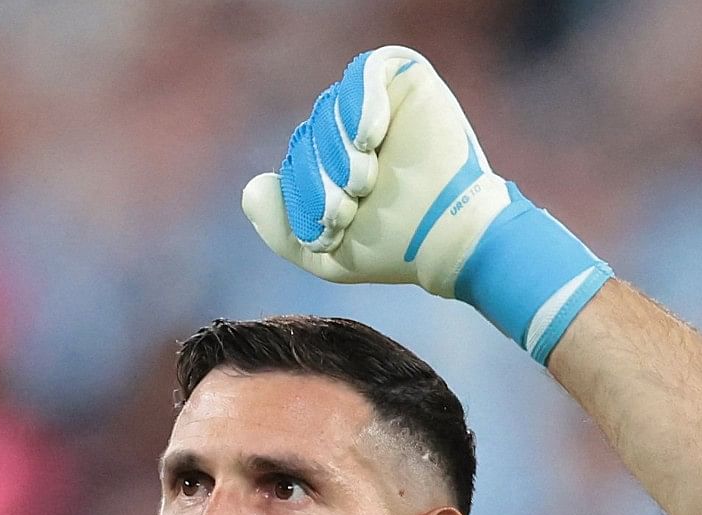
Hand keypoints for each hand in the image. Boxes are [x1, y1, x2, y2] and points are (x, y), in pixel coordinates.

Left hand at [239, 46, 612, 360]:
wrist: (449, 237)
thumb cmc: (394, 248)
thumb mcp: (325, 255)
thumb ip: (281, 230)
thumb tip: (252, 187)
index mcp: (332, 164)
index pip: (295, 162)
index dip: (303, 194)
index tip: (332, 228)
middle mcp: (352, 130)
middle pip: (309, 135)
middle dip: (320, 177)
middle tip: (348, 208)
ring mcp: (376, 103)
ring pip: (330, 108)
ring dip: (338, 150)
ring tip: (363, 182)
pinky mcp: (404, 79)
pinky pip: (364, 72)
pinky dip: (360, 103)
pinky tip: (368, 138)